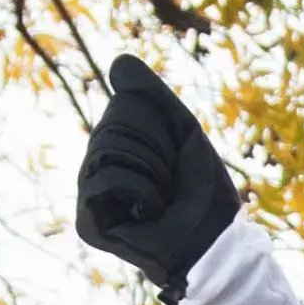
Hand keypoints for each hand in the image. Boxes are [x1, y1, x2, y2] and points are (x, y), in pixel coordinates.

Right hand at [74, 54, 242, 299]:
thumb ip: (150, 97)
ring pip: (108, 148)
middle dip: (156, 148)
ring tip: (163, 197)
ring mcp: (89, 198)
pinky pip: (106, 178)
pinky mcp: (88, 224)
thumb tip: (119, 61)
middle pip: (113, 126)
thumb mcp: (181, 130)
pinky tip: (151, 211)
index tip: (175, 157)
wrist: (215, 243)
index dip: (159, 125)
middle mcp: (96, 171)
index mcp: (115, 149)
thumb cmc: (202, 191)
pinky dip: (141, 188)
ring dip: (153, 169)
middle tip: (172, 182)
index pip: (121, 107)